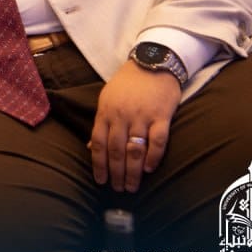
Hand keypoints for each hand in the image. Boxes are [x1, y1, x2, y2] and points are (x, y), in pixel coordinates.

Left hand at [89, 60, 181, 191]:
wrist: (152, 63)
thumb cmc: (128, 84)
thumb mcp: (107, 99)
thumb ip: (101, 123)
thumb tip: (90, 146)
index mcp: (106, 112)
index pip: (98, 143)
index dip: (99, 164)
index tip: (100, 181)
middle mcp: (122, 116)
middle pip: (116, 150)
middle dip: (115, 173)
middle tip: (118, 189)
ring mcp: (142, 116)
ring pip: (135, 149)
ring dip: (132, 171)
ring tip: (131, 186)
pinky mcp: (162, 116)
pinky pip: (157, 141)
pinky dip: (153, 157)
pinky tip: (148, 169)